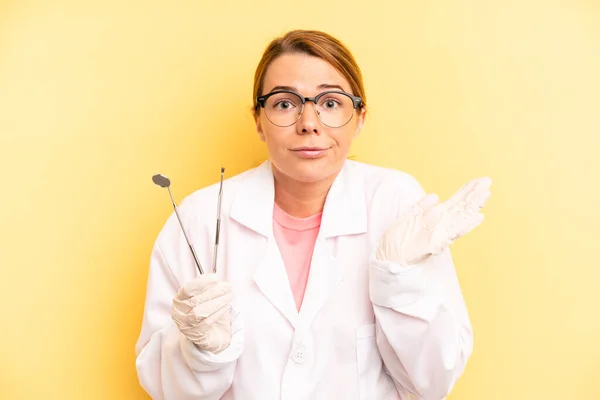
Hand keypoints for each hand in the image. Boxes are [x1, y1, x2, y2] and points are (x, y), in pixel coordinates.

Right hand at [172, 273, 232, 353]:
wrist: (208, 334)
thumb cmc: (205, 313)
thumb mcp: (203, 298)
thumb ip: (207, 289)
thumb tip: (216, 280)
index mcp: (179, 301)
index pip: (186, 290)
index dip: (201, 283)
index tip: (215, 278)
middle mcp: (180, 313)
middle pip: (195, 301)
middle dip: (213, 292)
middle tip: (227, 287)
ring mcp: (186, 325)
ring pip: (199, 312)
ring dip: (217, 302)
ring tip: (228, 296)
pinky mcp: (197, 334)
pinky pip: (207, 322)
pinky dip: (218, 312)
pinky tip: (226, 306)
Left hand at [376, 177, 491, 265]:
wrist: (389, 256)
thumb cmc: (400, 238)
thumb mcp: (410, 217)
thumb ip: (422, 206)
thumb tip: (435, 195)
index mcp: (435, 216)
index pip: (455, 201)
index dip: (466, 190)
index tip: (479, 180)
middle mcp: (441, 224)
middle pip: (462, 207)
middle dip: (474, 194)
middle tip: (488, 181)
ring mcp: (440, 233)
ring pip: (461, 217)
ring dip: (473, 206)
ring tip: (486, 194)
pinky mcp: (435, 244)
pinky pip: (452, 234)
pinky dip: (465, 226)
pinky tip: (476, 218)